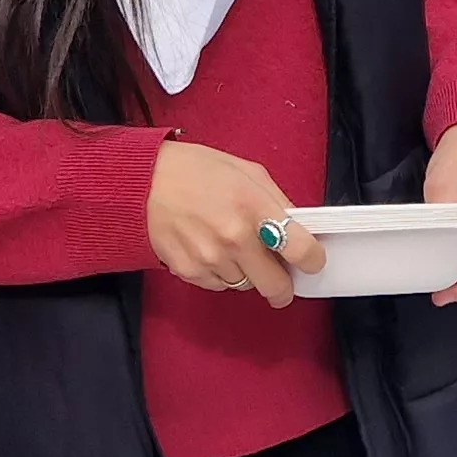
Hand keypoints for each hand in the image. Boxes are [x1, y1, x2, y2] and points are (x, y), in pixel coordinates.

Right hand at [145, 140, 325, 305]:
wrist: (142, 182)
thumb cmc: (197, 170)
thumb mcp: (247, 172)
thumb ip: (276, 201)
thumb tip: (298, 228)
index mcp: (255, 207)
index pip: (301, 249)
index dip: (313, 260)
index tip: (312, 261)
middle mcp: (235, 238)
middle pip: (276, 286)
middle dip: (283, 286)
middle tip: (280, 277)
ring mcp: (211, 259)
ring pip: (246, 286)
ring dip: (247, 273)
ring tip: (230, 246)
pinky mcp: (190, 272)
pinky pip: (219, 285)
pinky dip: (221, 274)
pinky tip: (210, 249)